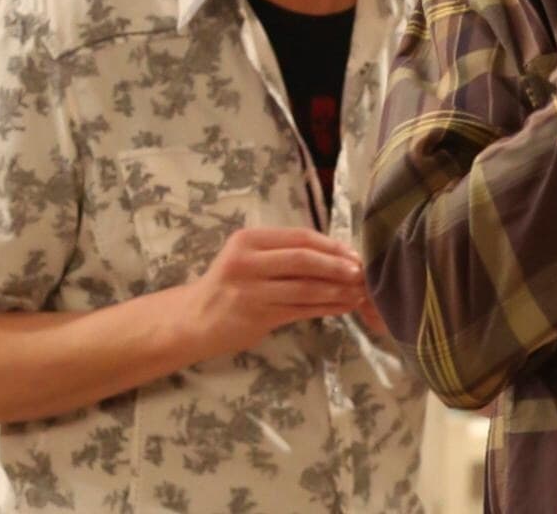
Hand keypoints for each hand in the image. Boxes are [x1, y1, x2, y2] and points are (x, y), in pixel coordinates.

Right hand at [179, 226, 367, 359]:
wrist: (195, 319)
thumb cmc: (230, 284)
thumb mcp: (249, 257)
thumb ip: (283, 252)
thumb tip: (338, 254)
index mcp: (248, 239)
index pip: (299, 237)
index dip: (331, 246)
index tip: (354, 254)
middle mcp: (247, 262)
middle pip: (304, 260)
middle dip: (337, 267)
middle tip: (361, 274)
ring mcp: (251, 291)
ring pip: (305, 288)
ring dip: (337, 291)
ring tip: (359, 293)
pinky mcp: (257, 316)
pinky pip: (301, 310)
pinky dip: (327, 308)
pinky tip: (344, 307)